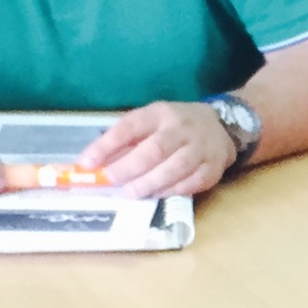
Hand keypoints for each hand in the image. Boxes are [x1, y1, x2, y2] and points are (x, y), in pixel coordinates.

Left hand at [80, 102, 236, 196]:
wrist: (221, 127)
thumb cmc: (174, 126)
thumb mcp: (150, 121)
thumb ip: (126, 140)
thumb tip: (94, 164)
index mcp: (160, 113)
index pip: (130, 127)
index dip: (106, 145)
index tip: (86, 163)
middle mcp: (182, 129)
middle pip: (155, 150)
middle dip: (129, 168)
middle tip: (111, 181)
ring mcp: (201, 149)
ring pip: (174, 169)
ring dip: (149, 183)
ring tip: (131, 193)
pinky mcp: (212, 168)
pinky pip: (190, 183)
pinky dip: (170, 191)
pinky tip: (155, 194)